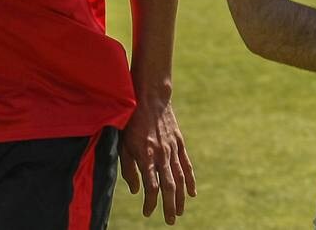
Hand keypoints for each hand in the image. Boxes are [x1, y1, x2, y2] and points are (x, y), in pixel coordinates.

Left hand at [119, 93, 194, 225]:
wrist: (150, 98)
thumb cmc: (132, 122)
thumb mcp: (123, 144)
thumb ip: (129, 168)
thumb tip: (135, 190)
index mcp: (146, 155)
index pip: (151, 186)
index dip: (150, 202)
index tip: (147, 213)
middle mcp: (162, 154)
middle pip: (169, 186)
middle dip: (169, 206)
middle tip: (170, 221)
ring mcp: (172, 149)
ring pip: (179, 178)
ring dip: (180, 197)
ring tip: (179, 211)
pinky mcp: (179, 143)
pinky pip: (186, 165)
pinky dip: (190, 180)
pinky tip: (192, 193)